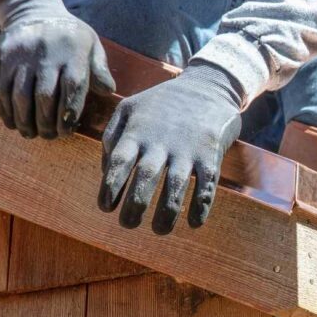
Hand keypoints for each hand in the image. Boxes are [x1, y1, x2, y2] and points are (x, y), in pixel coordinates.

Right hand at [0, 0, 114, 137]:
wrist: (34, 10)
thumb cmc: (70, 35)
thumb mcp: (91, 45)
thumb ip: (100, 69)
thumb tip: (108, 91)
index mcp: (72, 52)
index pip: (72, 88)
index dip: (69, 114)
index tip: (67, 131)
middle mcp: (46, 54)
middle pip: (44, 96)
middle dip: (46, 122)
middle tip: (49, 137)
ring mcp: (22, 55)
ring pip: (19, 94)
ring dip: (24, 119)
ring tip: (30, 134)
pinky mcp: (3, 56)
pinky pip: (1, 87)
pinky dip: (5, 109)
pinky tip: (12, 122)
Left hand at [98, 62, 243, 233]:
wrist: (208, 86)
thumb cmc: (162, 103)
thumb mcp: (129, 108)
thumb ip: (112, 137)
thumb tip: (106, 172)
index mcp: (137, 132)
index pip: (119, 164)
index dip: (110, 189)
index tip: (106, 207)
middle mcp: (161, 142)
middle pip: (145, 179)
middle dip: (134, 207)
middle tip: (128, 225)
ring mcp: (187, 149)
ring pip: (175, 187)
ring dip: (167, 213)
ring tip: (159, 230)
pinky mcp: (211, 154)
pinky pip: (206, 185)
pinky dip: (200, 206)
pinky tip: (194, 223)